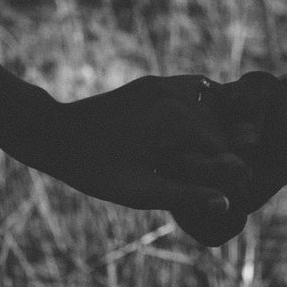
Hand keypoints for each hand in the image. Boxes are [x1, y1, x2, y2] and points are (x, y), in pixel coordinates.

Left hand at [20, 75, 248, 241]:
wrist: (54, 134)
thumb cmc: (93, 169)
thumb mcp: (139, 190)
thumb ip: (186, 195)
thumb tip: (227, 203)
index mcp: (173, 117)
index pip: (223, 146)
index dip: (230, 173)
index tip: (233, 194)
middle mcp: (172, 92)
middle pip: (221, 123)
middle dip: (226, 150)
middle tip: (222, 181)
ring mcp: (162, 83)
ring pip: (211, 103)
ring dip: (217, 128)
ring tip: (210, 161)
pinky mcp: (152, 83)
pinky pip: (192, 94)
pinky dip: (201, 113)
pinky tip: (194, 138)